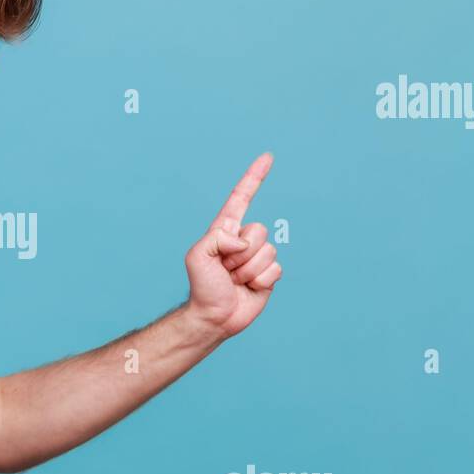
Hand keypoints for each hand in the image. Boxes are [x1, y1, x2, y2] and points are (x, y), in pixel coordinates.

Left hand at [183, 152, 281, 338]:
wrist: (214, 316)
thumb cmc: (202, 286)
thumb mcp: (197, 256)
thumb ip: (216, 238)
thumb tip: (244, 240)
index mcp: (225, 230)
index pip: (241, 198)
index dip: (255, 177)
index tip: (268, 157)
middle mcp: (243, 240)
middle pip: (259, 230)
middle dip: (242, 253)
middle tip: (226, 269)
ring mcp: (257, 257)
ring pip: (268, 252)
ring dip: (249, 270)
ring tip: (234, 280)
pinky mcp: (269, 274)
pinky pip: (276, 270)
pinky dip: (261, 281)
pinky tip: (249, 288)